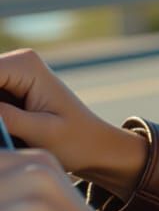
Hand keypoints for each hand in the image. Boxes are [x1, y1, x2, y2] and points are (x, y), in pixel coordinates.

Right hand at [0, 48, 146, 197]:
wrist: (96, 148)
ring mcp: (11, 77)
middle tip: (3, 134)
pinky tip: (6, 134)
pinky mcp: (7, 92)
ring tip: (10, 135)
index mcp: (26, 65)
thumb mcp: (39, 132)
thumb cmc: (76, 141)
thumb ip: (1, 118)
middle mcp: (17, 63)